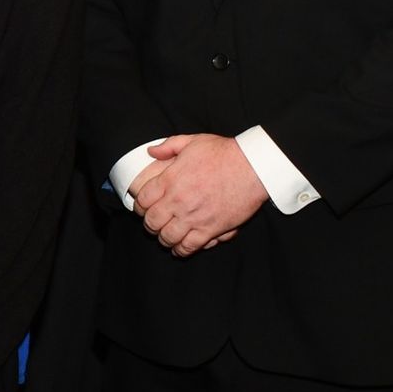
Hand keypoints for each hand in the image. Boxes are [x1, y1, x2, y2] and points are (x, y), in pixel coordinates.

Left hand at [129, 133, 267, 256]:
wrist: (253, 167)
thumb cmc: (224, 153)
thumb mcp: (192, 141)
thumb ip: (169, 146)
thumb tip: (151, 151)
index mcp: (170, 180)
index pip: (142, 200)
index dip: (139, 205)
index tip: (143, 207)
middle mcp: (178, 201)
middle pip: (151, 222)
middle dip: (149, 224)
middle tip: (153, 223)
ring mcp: (194, 217)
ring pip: (167, 237)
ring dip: (164, 238)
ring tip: (166, 236)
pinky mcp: (211, 229)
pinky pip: (189, 246)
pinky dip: (181, 250)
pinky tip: (179, 248)